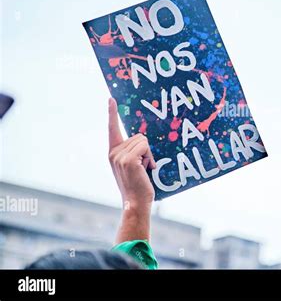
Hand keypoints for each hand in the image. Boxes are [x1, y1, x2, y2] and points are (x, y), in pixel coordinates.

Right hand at [108, 98, 155, 241]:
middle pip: (138, 136)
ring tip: (144, 169)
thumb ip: (133, 152)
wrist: (136, 202)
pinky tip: (146, 170)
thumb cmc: (138, 185)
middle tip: (143, 167)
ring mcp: (119, 156)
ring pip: (143, 141)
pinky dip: (150, 157)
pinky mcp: (128, 159)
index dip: (111, 112)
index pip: (112, 128)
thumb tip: (143, 140)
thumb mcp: (133, 165)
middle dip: (146, 150)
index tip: (111, 98)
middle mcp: (113, 152)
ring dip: (149, 155)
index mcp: (113, 152)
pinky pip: (145, 146)